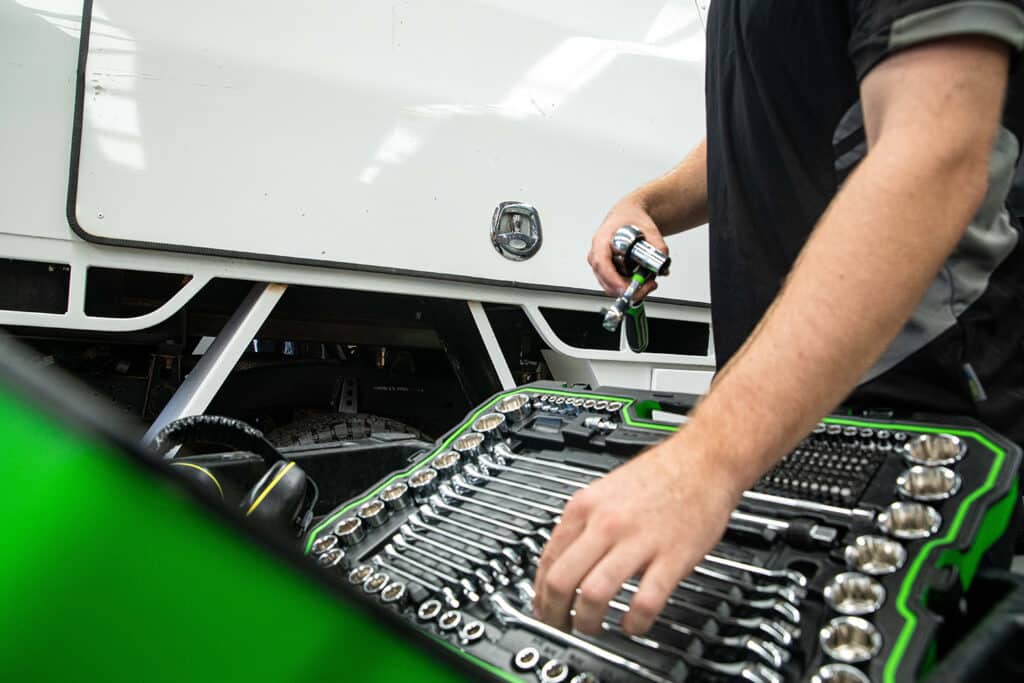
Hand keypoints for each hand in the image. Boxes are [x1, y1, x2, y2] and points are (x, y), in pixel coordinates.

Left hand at [533, 436, 740, 634]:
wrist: (705, 459)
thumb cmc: (661, 473)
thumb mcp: (605, 489)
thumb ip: (585, 522)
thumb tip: (565, 556)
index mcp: (585, 506)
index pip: (547, 558)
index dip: (539, 592)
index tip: (542, 606)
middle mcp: (606, 524)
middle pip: (562, 580)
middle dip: (553, 612)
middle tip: (559, 625)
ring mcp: (638, 541)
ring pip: (594, 595)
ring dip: (587, 622)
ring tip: (592, 628)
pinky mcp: (671, 558)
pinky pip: (644, 602)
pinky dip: (634, 622)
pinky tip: (633, 624)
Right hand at [588, 200, 668, 297]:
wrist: (627, 216)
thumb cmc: (629, 218)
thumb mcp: (647, 228)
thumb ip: (657, 245)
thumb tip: (663, 261)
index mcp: (601, 241)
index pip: (602, 264)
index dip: (613, 279)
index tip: (626, 288)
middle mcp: (597, 256)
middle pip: (607, 281)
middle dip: (629, 288)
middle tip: (649, 283)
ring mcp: (601, 266)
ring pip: (612, 287)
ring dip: (632, 288)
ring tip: (649, 280)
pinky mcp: (607, 272)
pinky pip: (616, 286)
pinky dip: (631, 286)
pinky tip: (642, 278)